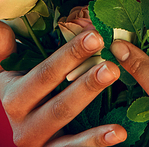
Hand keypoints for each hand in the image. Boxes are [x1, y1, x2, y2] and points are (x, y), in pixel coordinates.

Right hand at [0, 21, 126, 146]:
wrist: (16, 124)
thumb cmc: (20, 88)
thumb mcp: (6, 69)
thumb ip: (3, 49)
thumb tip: (4, 31)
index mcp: (14, 96)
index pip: (44, 75)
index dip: (69, 56)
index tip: (94, 37)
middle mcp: (23, 124)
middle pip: (58, 104)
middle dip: (86, 83)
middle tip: (111, 65)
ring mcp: (38, 143)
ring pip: (66, 129)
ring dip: (92, 111)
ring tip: (115, 91)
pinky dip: (96, 143)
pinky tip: (119, 132)